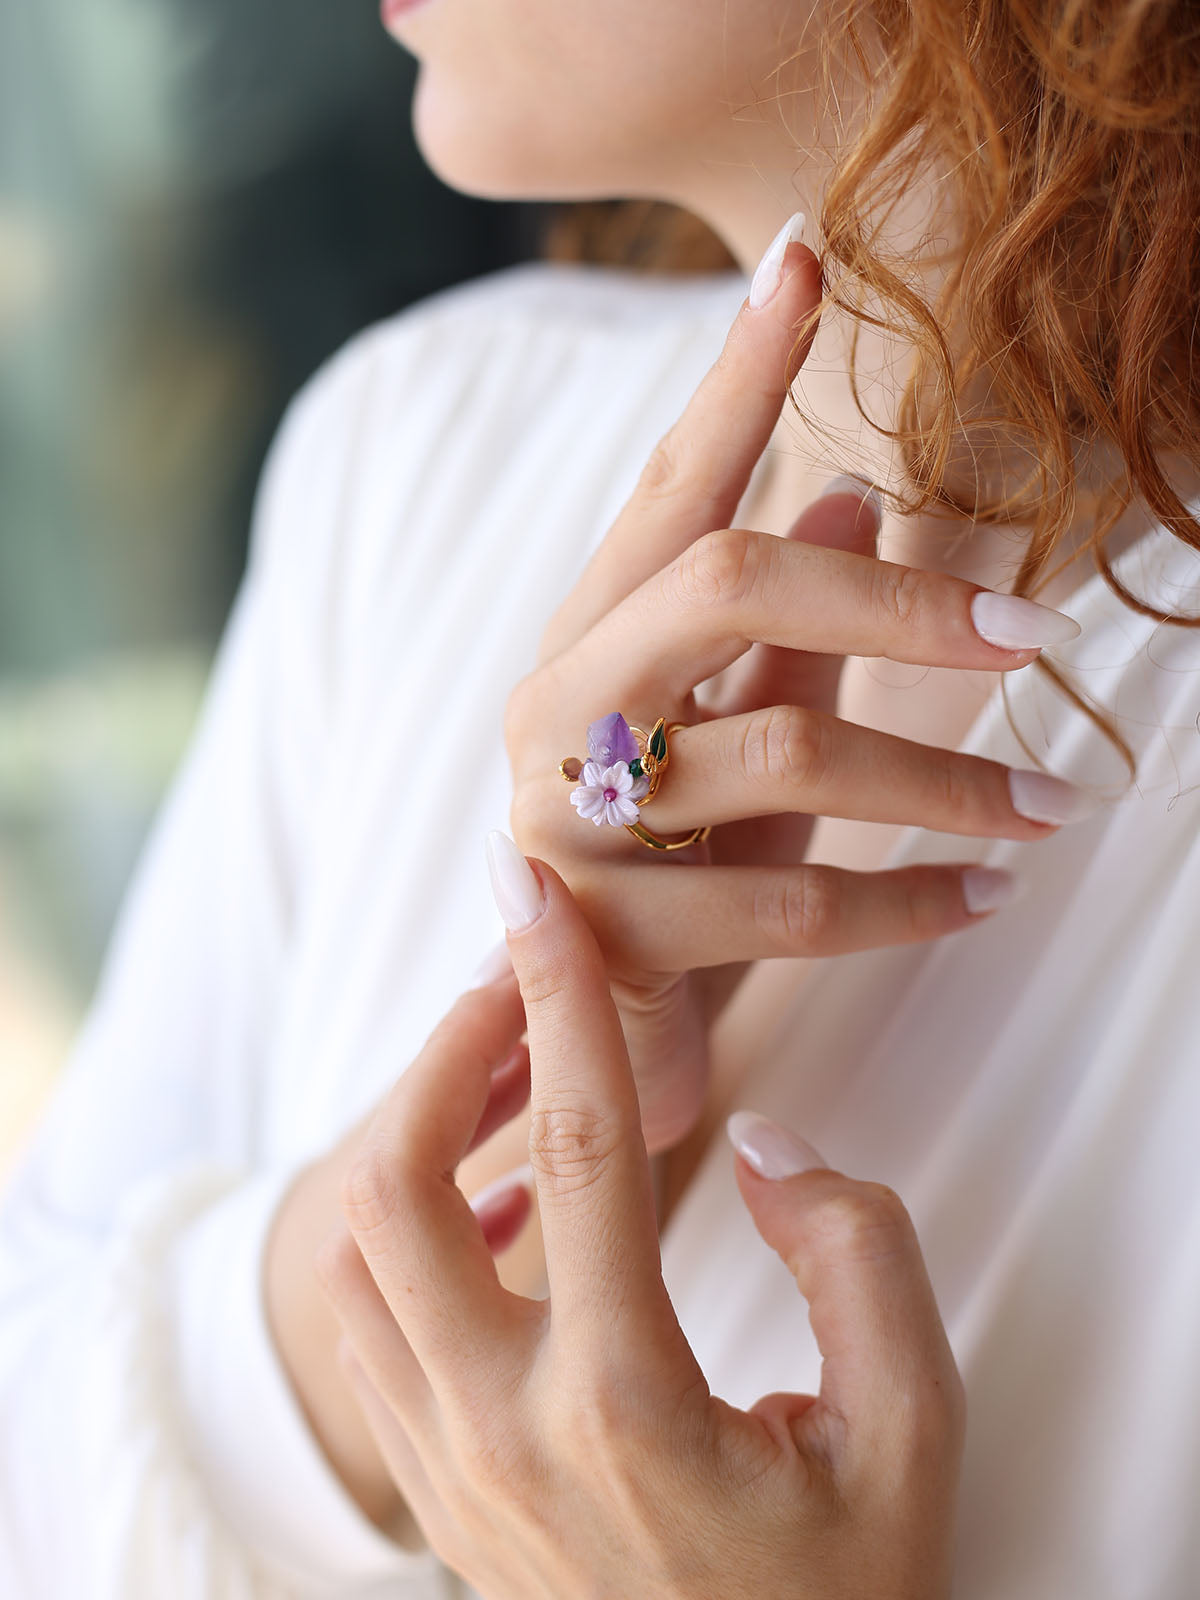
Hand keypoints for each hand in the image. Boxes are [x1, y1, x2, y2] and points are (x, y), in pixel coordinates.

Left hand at [318, 843, 964, 1598]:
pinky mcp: (435, 1491)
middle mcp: (501, 1433)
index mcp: (623, 1404)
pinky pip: (373, 1324)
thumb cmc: (845, 1598)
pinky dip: (408, 1228)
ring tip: (507, 1072)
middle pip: (395, 1190)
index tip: (540, 894)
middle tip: (510, 978)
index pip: (581, 1149)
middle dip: (440, 1053)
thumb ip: (858, 1260)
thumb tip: (760, 1147)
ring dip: (416, 1136)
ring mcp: (447, 1470)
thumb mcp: (911, 1432)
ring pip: (359, 1255)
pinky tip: (495, 1193)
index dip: (563, 997)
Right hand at [503, 232, 1082, 1151]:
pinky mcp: (606, 935)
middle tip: (1032, 634)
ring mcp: (568, 817)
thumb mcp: (716, 733)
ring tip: (1047, 803)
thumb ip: (771, 627)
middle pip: (728, 582)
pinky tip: (984, 894)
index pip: (671, 485)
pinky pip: (789, 904)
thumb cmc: (664, 860)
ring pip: (784, 751)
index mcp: (586, 636)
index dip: (739, 374)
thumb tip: (842, 496)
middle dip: (898, 595)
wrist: (572, 1030)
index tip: (809, 256)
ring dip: (939, 776)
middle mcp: (560, 705)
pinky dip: (907, 899)